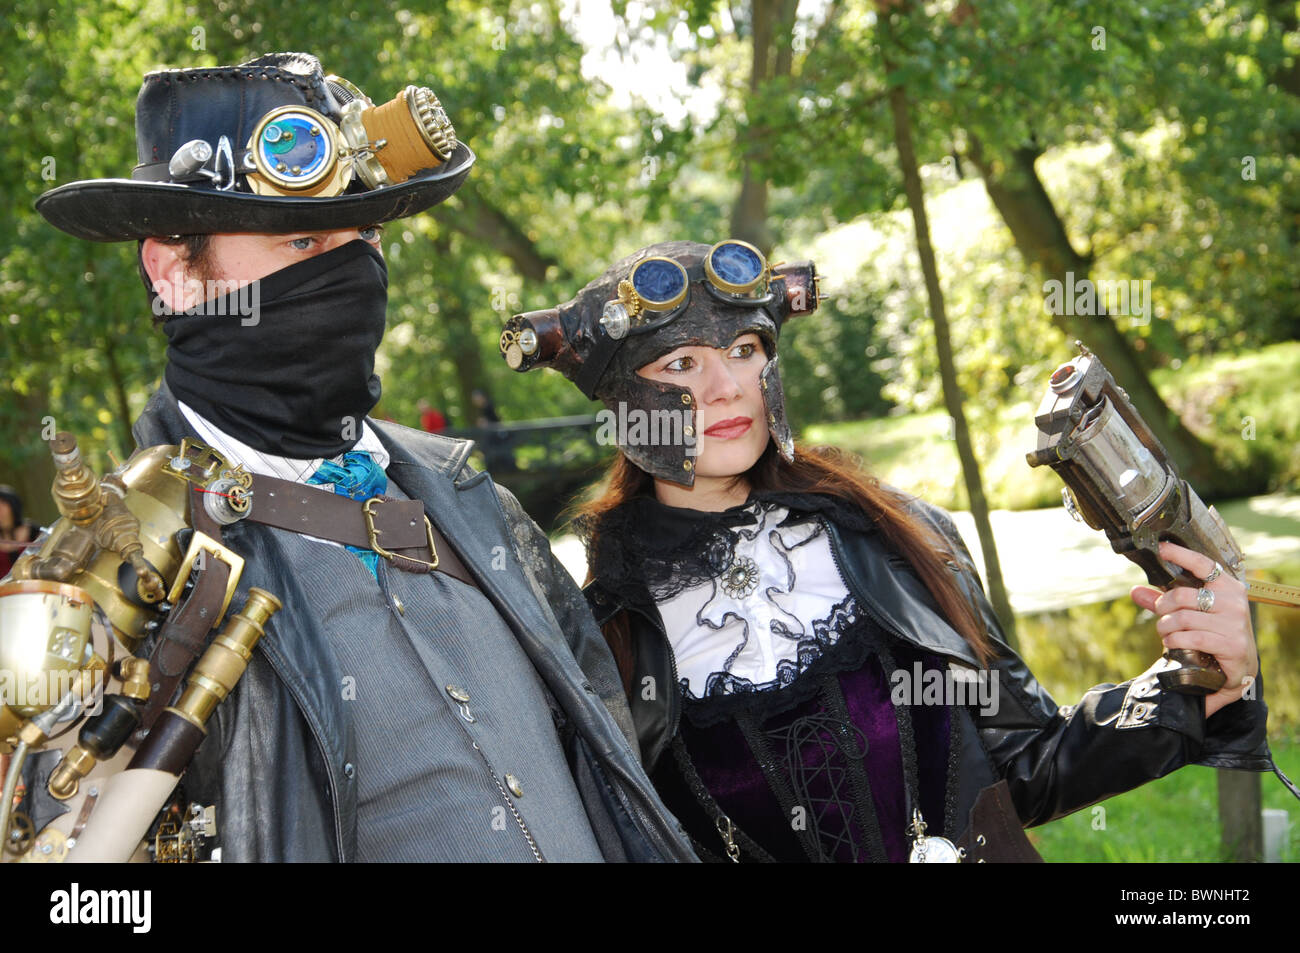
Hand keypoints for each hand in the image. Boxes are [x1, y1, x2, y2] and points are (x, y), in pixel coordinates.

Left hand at [1129, 541, 1258, 718]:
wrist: (1242, 664)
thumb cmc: (1215, 631)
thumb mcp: (1193, 612)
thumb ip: (1164, 601)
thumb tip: (1135, 591)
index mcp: (1228, 586)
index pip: (1203, 564)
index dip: (1181, 554)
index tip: (1161, 548)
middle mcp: (1233, 601)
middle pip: (1181, 595)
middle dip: (1163, 607)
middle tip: (1161, 615)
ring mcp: (1234, 623)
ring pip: (1183, 618)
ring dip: (1166, 627)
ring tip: (1166, 632)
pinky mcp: (1232, 644)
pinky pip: (1192, 638)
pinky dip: (1174, 640)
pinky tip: (1172, 642)